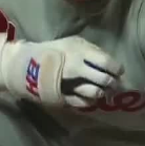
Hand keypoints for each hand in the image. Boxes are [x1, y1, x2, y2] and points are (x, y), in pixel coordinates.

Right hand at [0, 33, 123, 107]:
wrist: (26, 64)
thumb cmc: (54, 51)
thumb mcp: (72, 42)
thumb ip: (91, 50)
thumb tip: (110, 61)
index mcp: (79, 52)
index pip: (106, 62)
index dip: (116, 68)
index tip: (118, 71)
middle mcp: (76, 68)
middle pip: (104, 79)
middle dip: (112, 83)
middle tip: (113, 83)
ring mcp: (69, 84)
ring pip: (95, 93)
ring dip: (102, 92)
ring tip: (102, 90)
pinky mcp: (63, 97)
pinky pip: (83, 103)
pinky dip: (90, 101)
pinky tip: (89, 96)